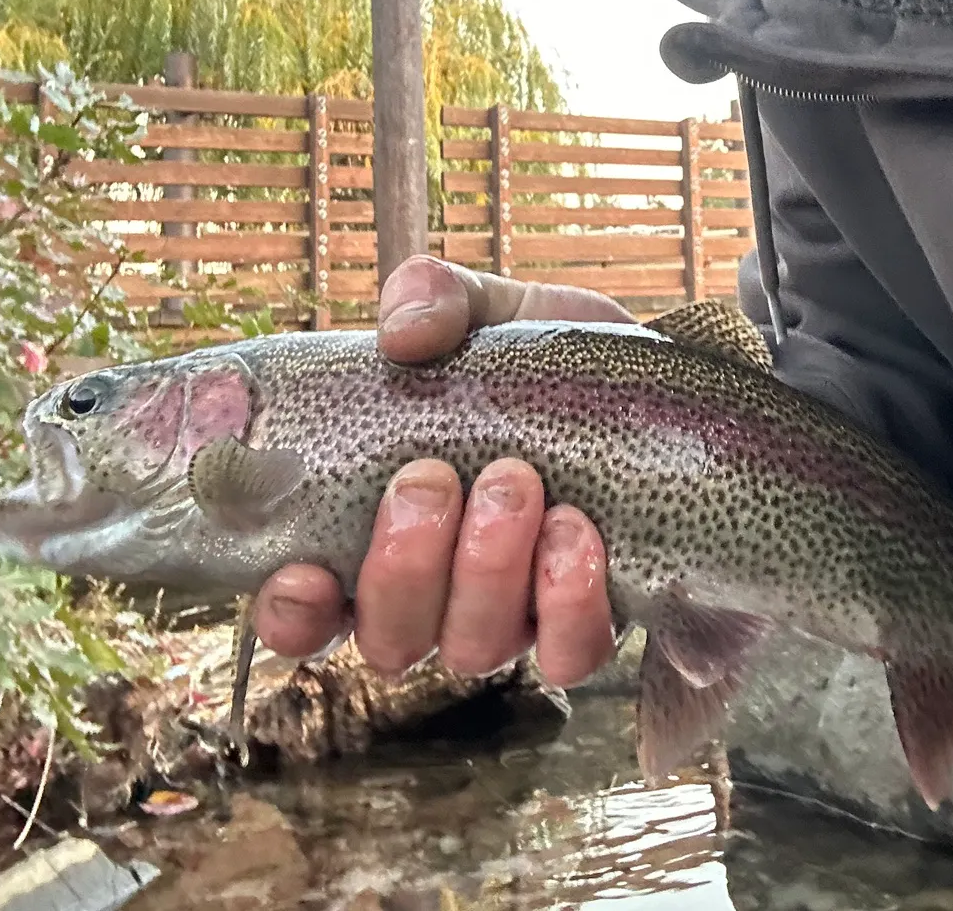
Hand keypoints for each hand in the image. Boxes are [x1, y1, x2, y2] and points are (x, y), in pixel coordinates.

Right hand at [252, 255, 634, 684]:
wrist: (661, 382)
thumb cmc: (546, 358)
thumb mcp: (488, 309)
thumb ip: (431, 298)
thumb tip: (402, 334)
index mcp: (382, 528)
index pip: (308, 611)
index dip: (291, 613)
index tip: (303, 573)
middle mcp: (438, 593)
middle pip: (390, 639)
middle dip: (404, 566)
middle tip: (435, 478)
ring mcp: (513, 617)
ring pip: (471, 650)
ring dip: (484, 570)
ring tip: (516, 482)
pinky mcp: (589, 624)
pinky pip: (566, 656)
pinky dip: (564, 603)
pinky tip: (576, 535)